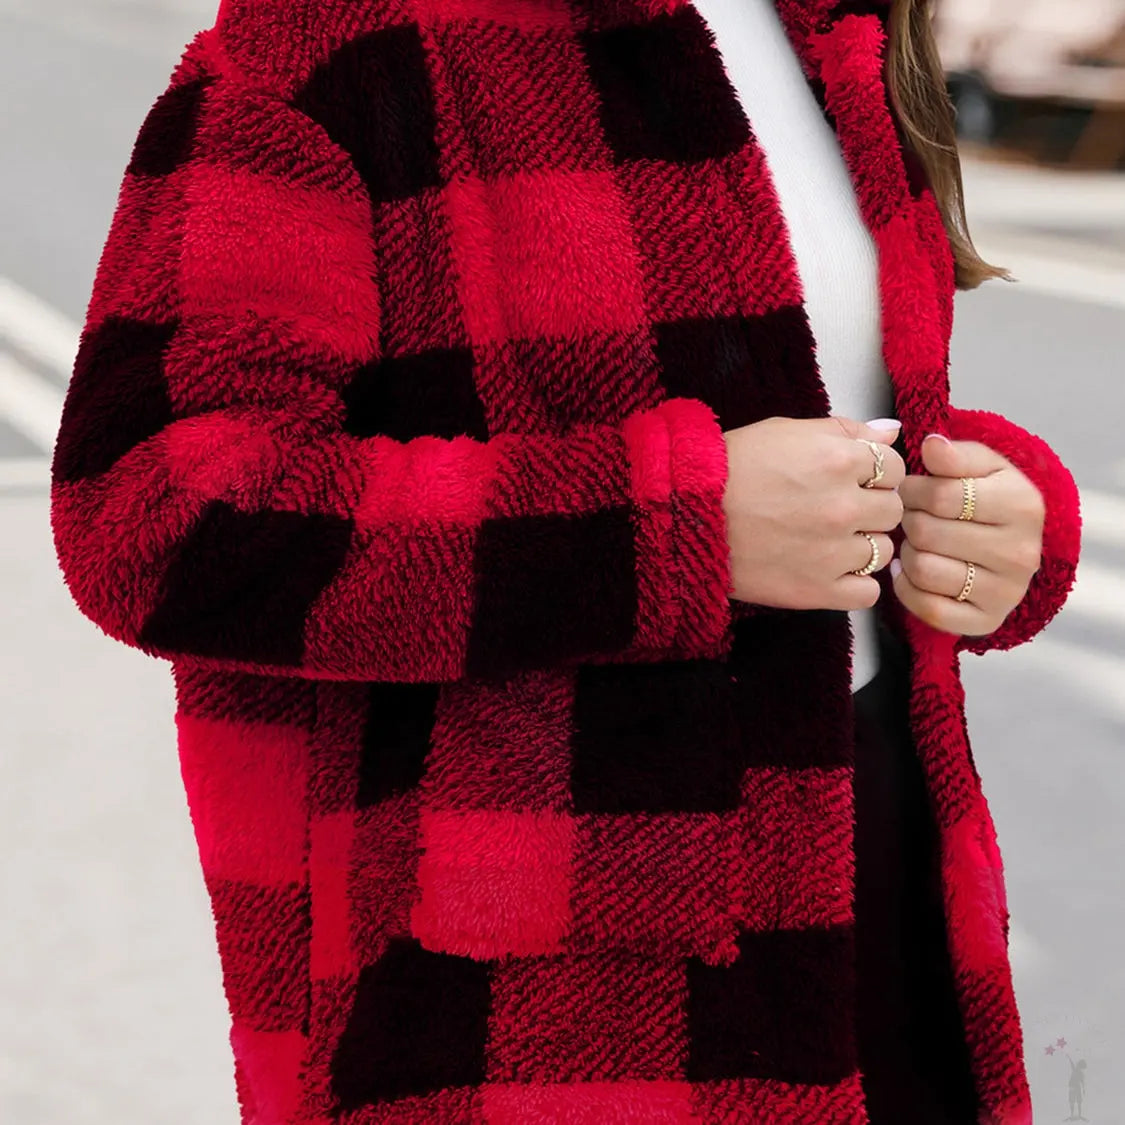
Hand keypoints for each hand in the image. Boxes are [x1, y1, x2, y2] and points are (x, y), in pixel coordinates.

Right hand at [722, 415, 905, 610]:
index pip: (894, 468)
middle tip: (835, 509)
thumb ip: (845, 430)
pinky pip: (867, 594)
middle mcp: (843, 505)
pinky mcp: (818, 590)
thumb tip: (892, 433)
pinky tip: (829, 570)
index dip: (874, 473)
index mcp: (839, 459)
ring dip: (862, 546)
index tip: (852, 479)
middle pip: (892, 509)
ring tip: (826, 540)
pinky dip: (854, 584)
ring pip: (883, 551)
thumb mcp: (785, 431)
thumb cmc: (730, 469)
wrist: (686, 516)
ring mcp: (834, 552)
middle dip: (870, 507)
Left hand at [892, 432, 1045, 636]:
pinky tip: (912, 572)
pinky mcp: (986, 621)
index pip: (941, 495)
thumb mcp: (979, 466)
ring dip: (907, 553)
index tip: (912, 489)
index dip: (913, 489)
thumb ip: (954, 454)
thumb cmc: (986, 498)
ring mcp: (1006, 592)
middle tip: (912, 516)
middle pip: (927, 532)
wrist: (1009, 545)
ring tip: (916, 543)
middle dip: (909, 520)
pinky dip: (908, 588)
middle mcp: (1021, 552)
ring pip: (923, 569)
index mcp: (1022, 505)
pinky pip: (926, 608)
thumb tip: (932, 445)